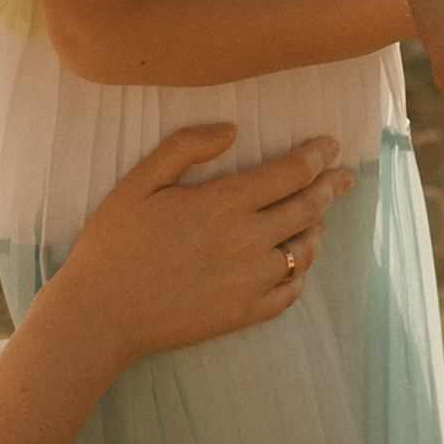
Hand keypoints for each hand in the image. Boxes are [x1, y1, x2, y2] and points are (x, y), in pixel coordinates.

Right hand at [61, 126, 351, 358]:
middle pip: (308, 207)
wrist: (99, 315)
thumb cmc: (113, 245)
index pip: (290, 172)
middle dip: (331, 185)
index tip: (330, 144)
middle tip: (344, 176)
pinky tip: (297, 261)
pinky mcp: (245, 313)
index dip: (317, 155)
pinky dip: (302, 270)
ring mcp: (250, 280)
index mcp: (222, 203)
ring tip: (319, 215)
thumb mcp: (138, 182)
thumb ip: (185, 148)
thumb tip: (232, 129)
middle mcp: (246, 240)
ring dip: (318, 227)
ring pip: (306, 248)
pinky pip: (291, 290)